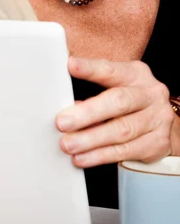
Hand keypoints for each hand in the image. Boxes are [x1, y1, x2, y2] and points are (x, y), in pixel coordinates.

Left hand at [56, 56, 173, 167]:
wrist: (160, 123)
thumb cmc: (129, 101)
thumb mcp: (114, 87)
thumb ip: (93, 92)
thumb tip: (66, 109)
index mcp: (135, 74)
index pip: (111, 70)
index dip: (91, 68)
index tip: (71, 66)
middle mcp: (150, 94)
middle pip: (118, 102)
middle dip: (87, 113)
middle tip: (62, 122)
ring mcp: (157, 119)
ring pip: (121, 131)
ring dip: (90, 140)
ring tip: (68, 144)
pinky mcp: (158, 143)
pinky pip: (126, 151)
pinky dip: (101, 155)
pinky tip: (83, 157)